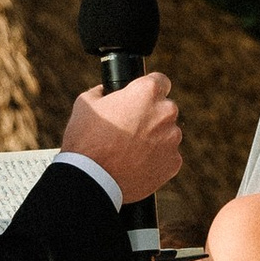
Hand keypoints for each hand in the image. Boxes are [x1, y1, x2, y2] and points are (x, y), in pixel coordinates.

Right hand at [67, 70, 181, 197]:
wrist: (91, 179)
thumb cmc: (86, 139)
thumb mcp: (86, 103)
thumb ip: (103, 91)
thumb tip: (107, 91)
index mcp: (147, 92)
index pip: (161, 81)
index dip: (149, 89)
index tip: (142, 99)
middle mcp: (165, 112)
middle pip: (165, 109)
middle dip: (152, 116)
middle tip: (130, 129)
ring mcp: (172, 139)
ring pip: (168, 134)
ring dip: (155, 138)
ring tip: (130, 150)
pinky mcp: (173, 162)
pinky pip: (168, 156)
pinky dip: (156, 159)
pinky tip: (136, 164)